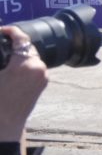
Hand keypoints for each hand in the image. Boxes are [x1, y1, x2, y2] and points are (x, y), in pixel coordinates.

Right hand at [0, 26, 48, 154]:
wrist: (6, 123)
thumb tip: (1, 46)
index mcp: (26, 64)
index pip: (21, 38)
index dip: (11, 31)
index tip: (3, 31)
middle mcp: (39, 68)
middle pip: (28, 46)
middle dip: (14, 43)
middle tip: (2, 42)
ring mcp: (44, 76)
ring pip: (32, 56)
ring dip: (20, 53)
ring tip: (6, 55)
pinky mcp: (43, 83)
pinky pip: (35, 66)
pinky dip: (25, 63)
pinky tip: (13, 66)